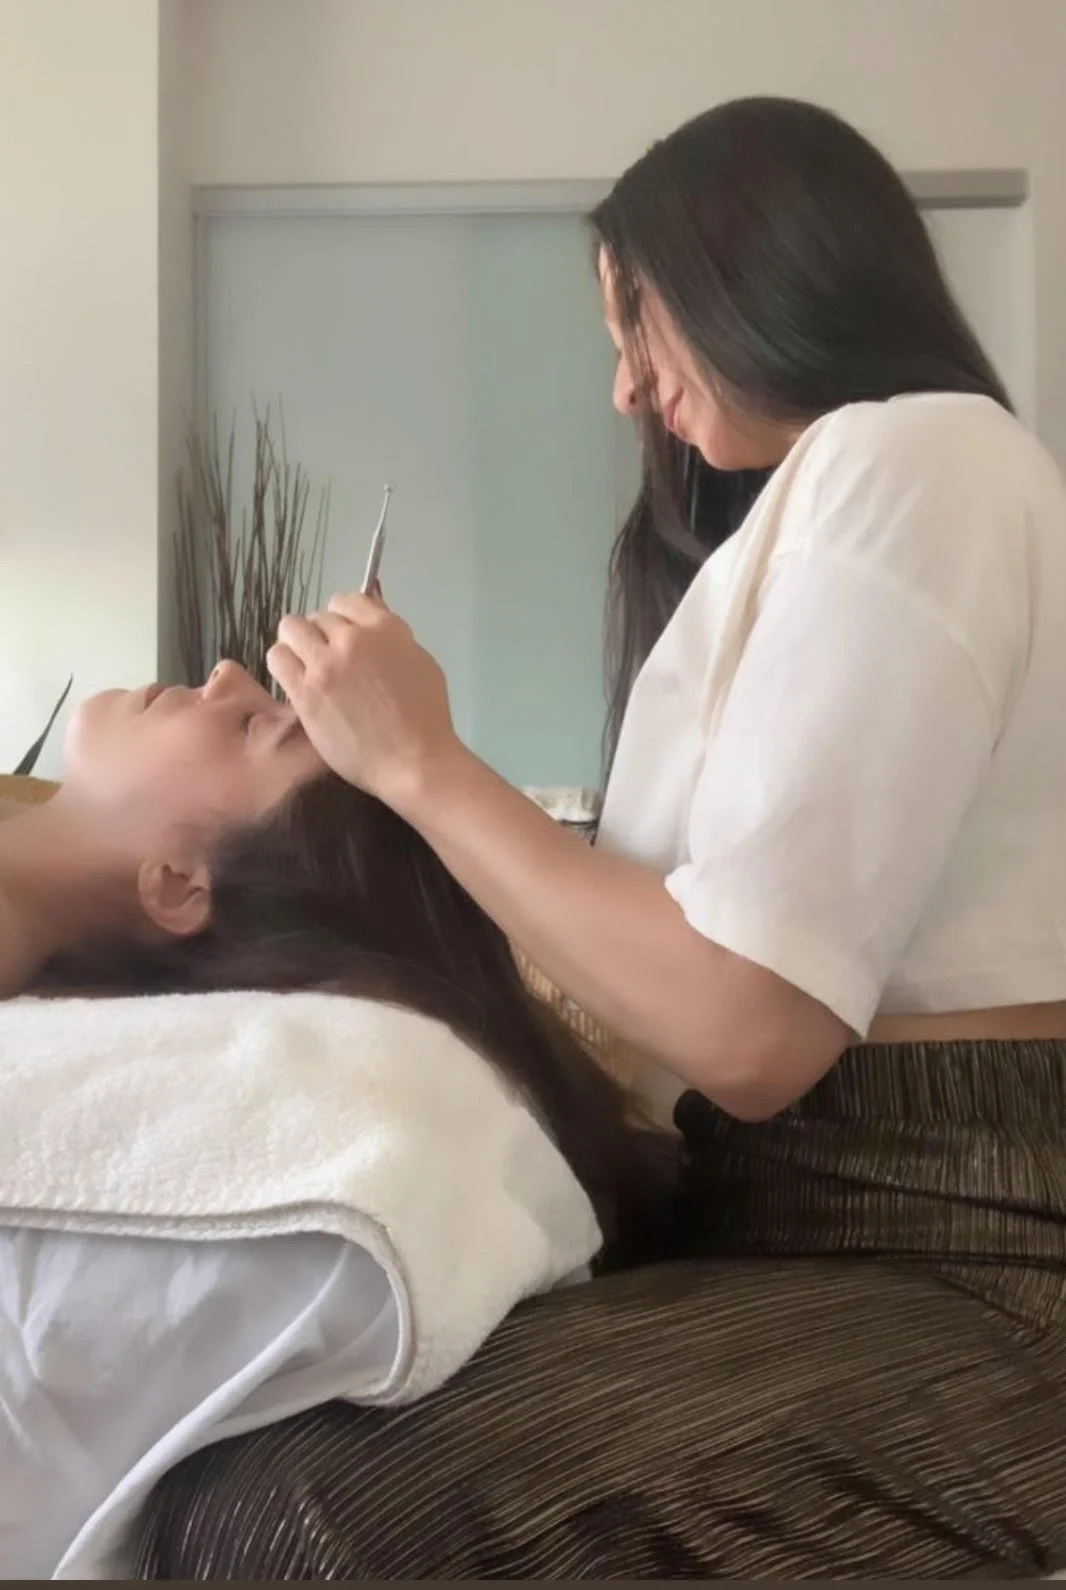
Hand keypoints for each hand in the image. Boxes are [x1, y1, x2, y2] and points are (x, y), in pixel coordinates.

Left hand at [268, 593, 460, 807]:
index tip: (345, 639)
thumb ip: (391, 634)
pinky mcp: (305, 692)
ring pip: (291, 630)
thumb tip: (370, 607)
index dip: (343, 619)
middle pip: (318, 617)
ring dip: (297, 644)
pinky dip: (285, 664)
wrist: (412, 761)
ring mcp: (325, 665)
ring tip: (307, 667)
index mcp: (385, 628)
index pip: (346, 600)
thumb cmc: (426, 716)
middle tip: (330, 662)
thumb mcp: (419, 661)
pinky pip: (278, 659)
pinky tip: (297, 680)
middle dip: (323, 636)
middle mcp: (352, 639)